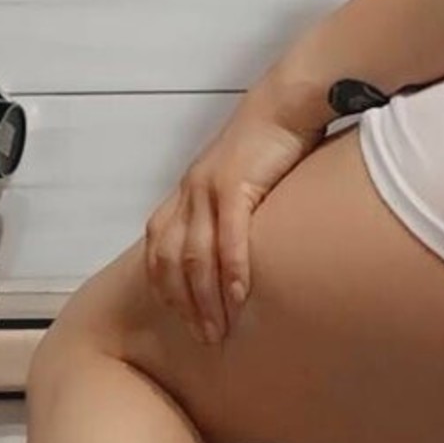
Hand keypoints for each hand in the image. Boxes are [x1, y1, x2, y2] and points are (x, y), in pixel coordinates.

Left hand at [144, 93, 325, 344]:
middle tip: (203, 337)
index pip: (158, 250)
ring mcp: (208, 188)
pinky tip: (239, 296)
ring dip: (206, 299)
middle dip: (184, 305)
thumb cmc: (270, 144)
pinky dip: (231, 271)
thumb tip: (235, 252)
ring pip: (195, 256)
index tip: (181, 319)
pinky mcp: (235, 185)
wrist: (285, 105)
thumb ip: (229, 213)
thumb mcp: (238, 181)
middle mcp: (188, 192)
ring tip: (220, 329)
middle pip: (171, 260)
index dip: (165, 288)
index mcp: (185, 192)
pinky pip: (227, 238)